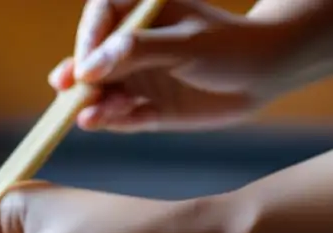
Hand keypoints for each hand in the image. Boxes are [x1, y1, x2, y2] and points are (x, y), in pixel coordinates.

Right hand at [50, 0, 332, 132]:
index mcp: (140, 11)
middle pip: (94, 60)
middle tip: (68, 91)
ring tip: (90, 115)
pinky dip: (112, 120)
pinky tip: (101, 122)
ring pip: (105, 92)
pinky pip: (122, 116)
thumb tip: (90, 67)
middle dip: (80, 78)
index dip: (87, 39)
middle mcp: (132, 45)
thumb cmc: (229, 46)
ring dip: (95, 103)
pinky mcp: (148, 109)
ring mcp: (139, 78)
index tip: (83, 62)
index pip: (100, 18)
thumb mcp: (185, 44)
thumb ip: (137, 51)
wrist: (264, 76)